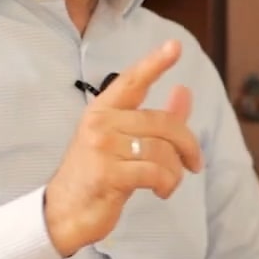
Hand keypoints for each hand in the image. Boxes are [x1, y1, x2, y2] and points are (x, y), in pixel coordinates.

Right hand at [43, 39, 203, 256]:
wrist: (64, 212)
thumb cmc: (96, 174)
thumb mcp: (123, 142)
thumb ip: (156, 118)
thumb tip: (184, 91)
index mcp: (103, 109)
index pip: (132, 81)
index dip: (155, 63)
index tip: (174, 46)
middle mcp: (100, 122)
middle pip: (162, 122)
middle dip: (187, 144)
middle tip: (194, 163)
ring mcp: (102, 147)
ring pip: (162, 150)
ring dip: (175, 171)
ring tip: (168, 183)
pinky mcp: (107, 174)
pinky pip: (155, 172)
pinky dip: (167, 183)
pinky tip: (161, 191)